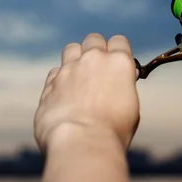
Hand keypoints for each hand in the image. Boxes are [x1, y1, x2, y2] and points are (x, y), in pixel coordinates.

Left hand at [34, 33, 139, 154]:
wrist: (82, 142)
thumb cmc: (113, 130)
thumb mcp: (131, 106)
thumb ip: (124, 87)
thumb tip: (123, 80)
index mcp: (119, 62)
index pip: (119, 41)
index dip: (118, 51)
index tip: (118, 62)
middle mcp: (94, 59)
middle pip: (93, 39)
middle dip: (96, 49)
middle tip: (98, 67)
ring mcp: (69, 70)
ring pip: (71, 48)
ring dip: (76, 57)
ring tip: (79, 76)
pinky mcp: (50, 84)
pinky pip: (55, 72)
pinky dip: (60, 79)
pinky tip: (65, 94)